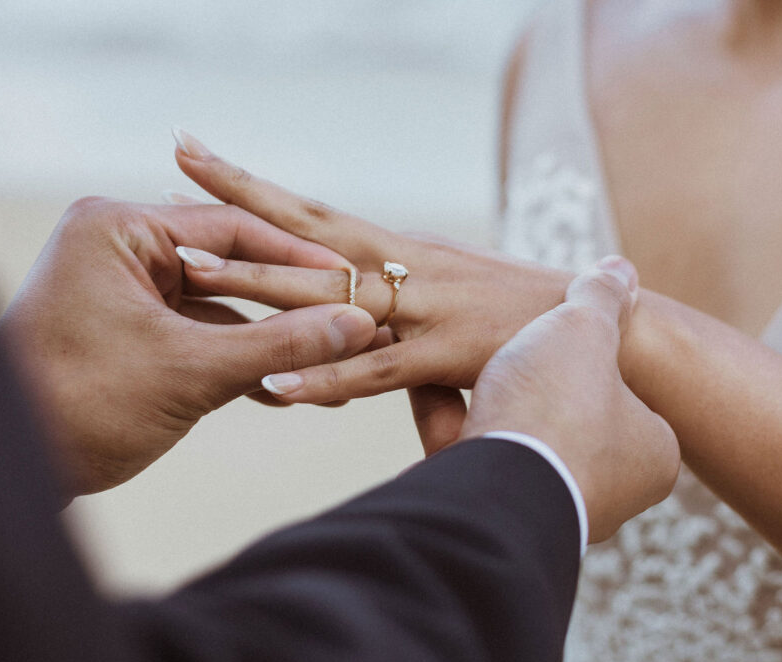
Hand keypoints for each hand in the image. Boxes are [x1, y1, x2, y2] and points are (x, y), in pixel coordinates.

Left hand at [0, 196, 375, 497]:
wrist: (10, 472)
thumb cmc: (80, 405)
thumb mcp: (191, 372)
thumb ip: (279, 345)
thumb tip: (356, 323)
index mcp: (118, 228)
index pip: (228, 229)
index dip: (297, 259)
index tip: (351, 282)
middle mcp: (118, 248)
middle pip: (228, 267)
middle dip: (288, 305)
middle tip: (350, 320)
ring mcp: (124, 293)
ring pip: (218, 309)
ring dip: (267, 343)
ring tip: (333, 365)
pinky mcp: (129, 335)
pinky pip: (198, 337)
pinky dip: (237, 363)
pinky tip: (288, 390)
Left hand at [170, 129, 573, 403]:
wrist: (608, 326)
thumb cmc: (519, 313)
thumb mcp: (445, 302)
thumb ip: (388, 319)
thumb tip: (345, 341)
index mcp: (399, 248)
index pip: (311, 211)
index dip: (252, 188)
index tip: (192, 161)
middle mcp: (404, 265)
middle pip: (307, 229)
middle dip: (236, 203)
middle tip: (173, 171)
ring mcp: (424, 307)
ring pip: (326, 293)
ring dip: (256, 282)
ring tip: (190, 270)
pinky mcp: (449, 354)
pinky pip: (372, 372)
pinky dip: (321, 377)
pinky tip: (271, 381)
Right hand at [458, 257, 679, 541]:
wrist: (494, 489)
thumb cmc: (556, 409)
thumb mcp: (584, 329)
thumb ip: (599, 297)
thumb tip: (621, 269)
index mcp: (651, 454)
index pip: (624, 391)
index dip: (583, 352)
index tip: (552, 327)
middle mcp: (608, 492)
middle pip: (558, 413)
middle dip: (524, 375)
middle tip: (502, 340)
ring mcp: (547, 508)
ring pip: (512, 435)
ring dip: (482, 395)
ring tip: (450, 353)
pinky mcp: (490, 518)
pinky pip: (471, 456)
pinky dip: (447, 420)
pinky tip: (422, 380)